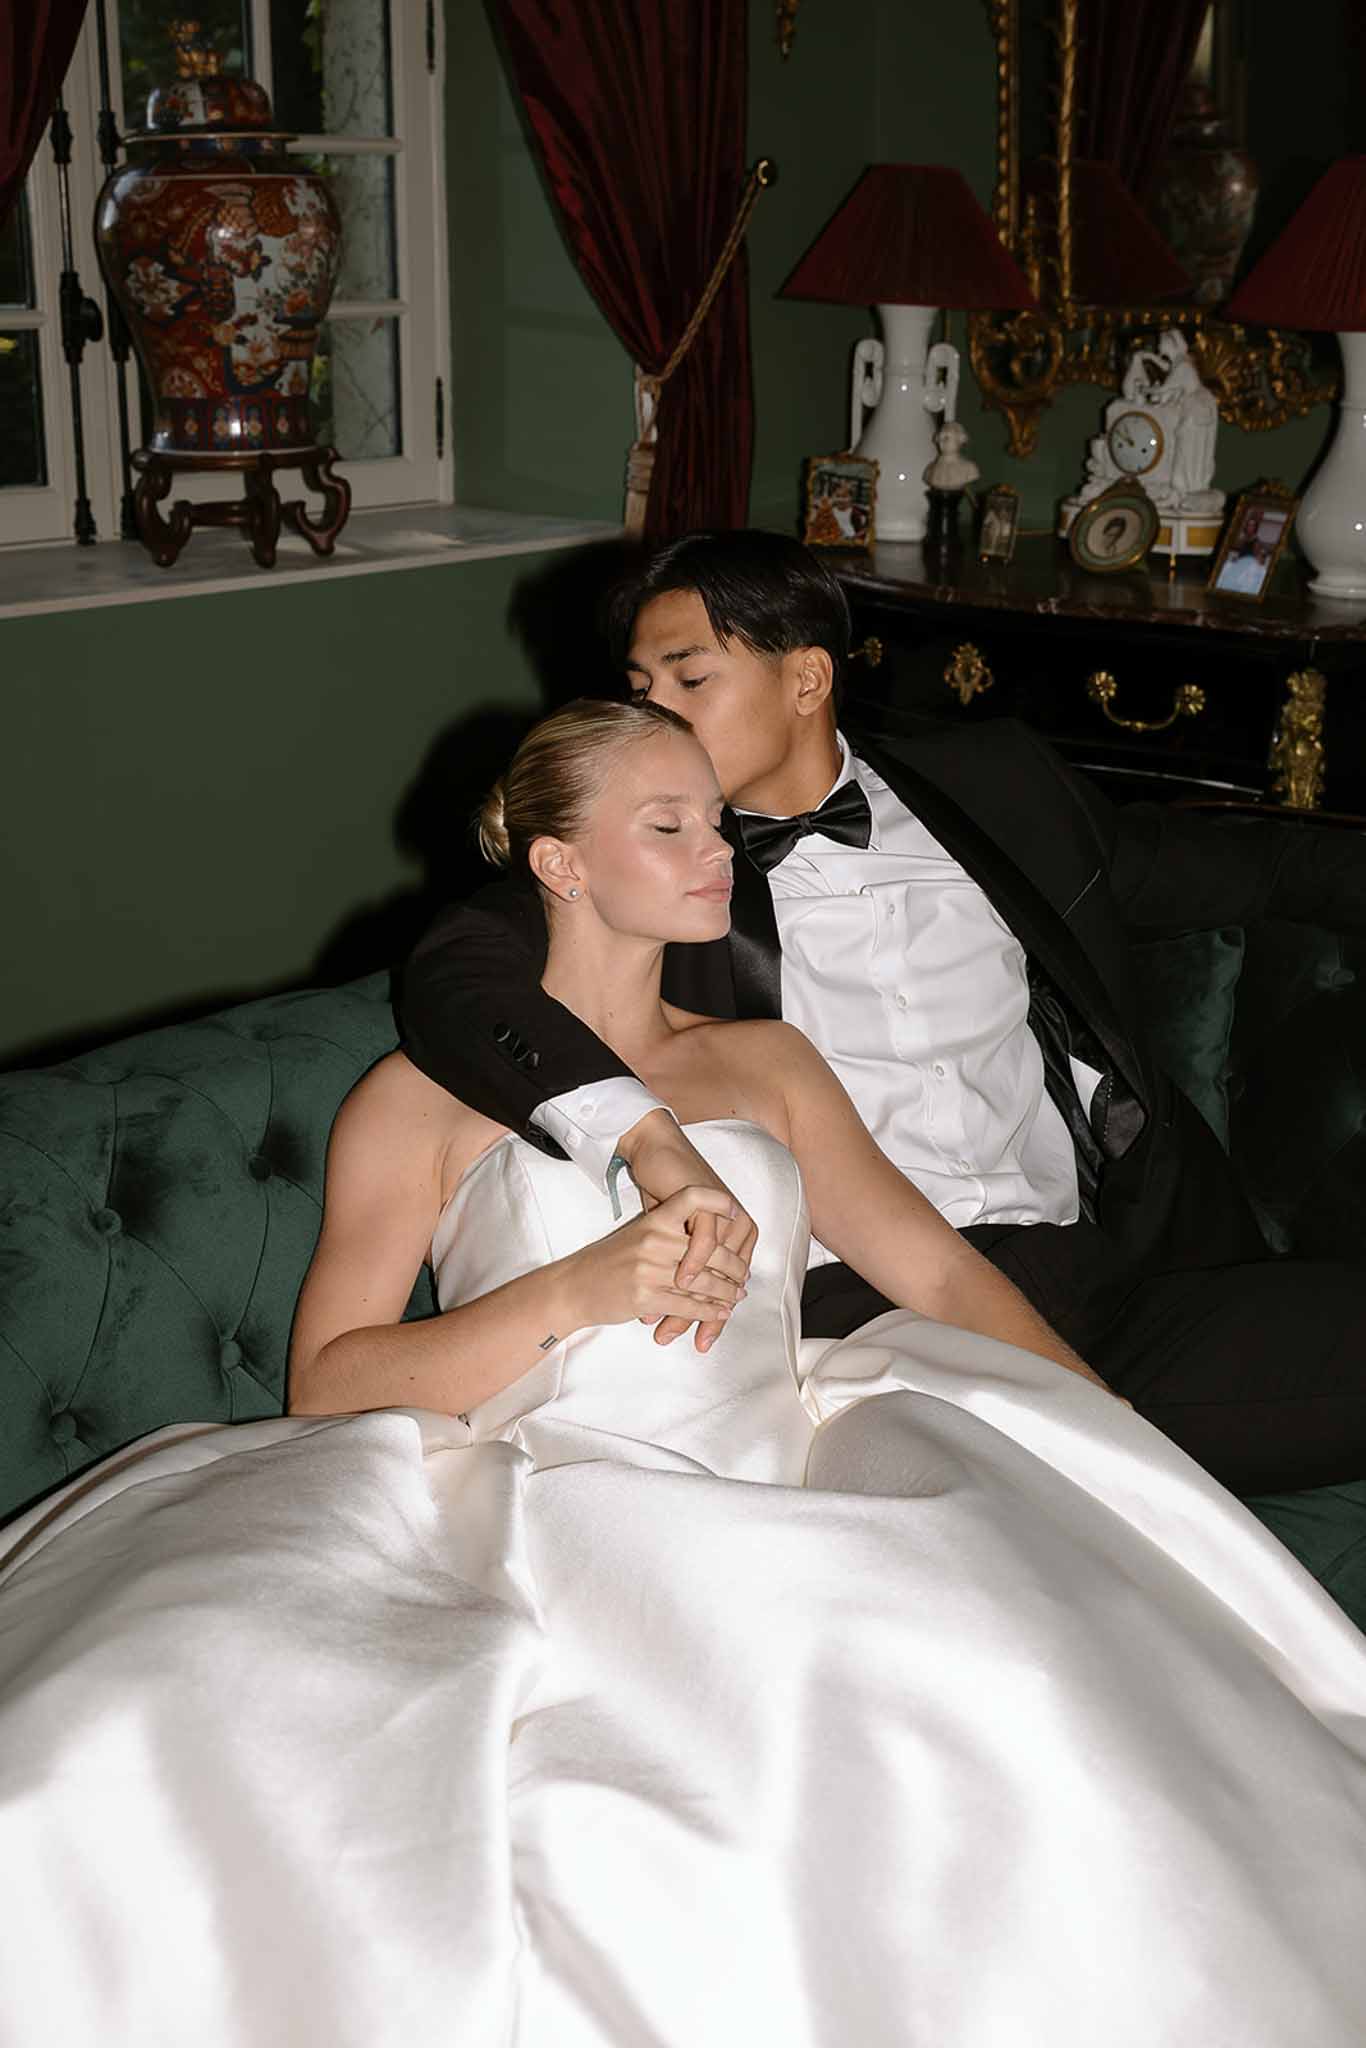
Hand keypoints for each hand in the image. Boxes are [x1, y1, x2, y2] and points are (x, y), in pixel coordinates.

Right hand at [561, 1186, 745, 1336]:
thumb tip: (707, 1244)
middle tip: (744, 1277)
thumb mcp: (636, 1235)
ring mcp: (650, 1268)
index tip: (733, 1211)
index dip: (717, 1201)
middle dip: (734, 1268)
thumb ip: (667, 1234)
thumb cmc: (607, 1260)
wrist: (573, 1286)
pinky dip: (709, 1312)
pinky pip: (689, 1305)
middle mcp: (654, 1240)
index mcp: (654, 1220)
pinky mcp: (646, 1296)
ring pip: (704, 1282)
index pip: (691, 1198)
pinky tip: (720, 1313)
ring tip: (737, 1297)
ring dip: (727, 1294)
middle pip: (710, 1249)